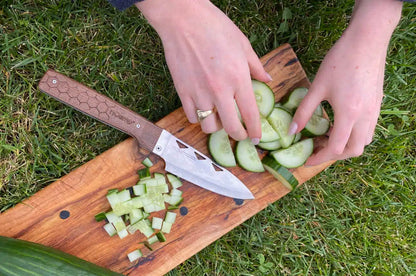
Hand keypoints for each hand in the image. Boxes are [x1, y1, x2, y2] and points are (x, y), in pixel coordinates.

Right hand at [136, 0, 270, 141]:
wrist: (183, 19)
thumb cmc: (215, 27)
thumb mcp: (242, 44)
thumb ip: (256, 66)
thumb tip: (268, 79)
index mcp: (238, 78)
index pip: (250, 114)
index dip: (255, 131)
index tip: (256, 138)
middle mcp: (219, 90)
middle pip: (231, 127)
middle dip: (239, 135)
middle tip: (241, 134)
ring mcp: (199, 93)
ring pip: (209, 126)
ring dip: (216, 126)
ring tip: (219, 117)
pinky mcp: (182, 91)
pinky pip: (192, 116)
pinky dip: (199, 117)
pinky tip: (202, 108)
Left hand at [289, 0, 402, 165]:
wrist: (366, 41)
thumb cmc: (340, 61)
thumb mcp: (317, 87)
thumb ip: (304, 111)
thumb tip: (292, 131)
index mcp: (349, 114)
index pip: (335, 148)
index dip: (319, 158)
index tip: (307, 160)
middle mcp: (365, 117)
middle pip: (353, 151)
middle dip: (334, 155)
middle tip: (316, 150)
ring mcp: (374, 112)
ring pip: (363, 142)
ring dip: (345, 146)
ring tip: (326, 137)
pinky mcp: (377, 105)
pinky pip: (368, 130)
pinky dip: (354, 135)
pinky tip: (339, 124)